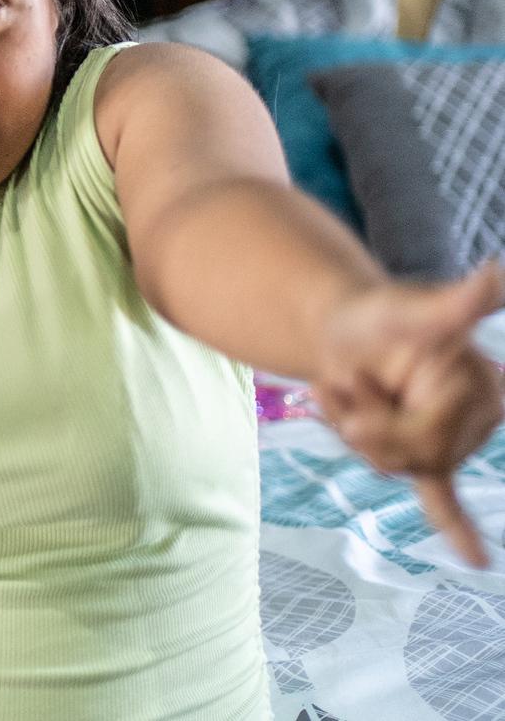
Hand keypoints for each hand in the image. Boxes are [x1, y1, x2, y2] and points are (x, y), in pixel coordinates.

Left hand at [314, 262, 504, 565]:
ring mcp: (453, 435)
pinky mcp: (427, 448)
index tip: (350, 379)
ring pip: (396, 468)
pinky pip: (446, 499)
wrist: (345, 325)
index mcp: (482, 387)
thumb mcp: (407, 310)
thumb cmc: (377, 314)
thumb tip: (500, 274)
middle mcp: (479, 416)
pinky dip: (460, 530)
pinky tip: (477, 560)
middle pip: (408, 459)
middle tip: (346, 382)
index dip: (372, 415)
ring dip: (354, 434)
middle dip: (361, 427)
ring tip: (352, 390)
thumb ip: (456, 304)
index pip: (423, 439)